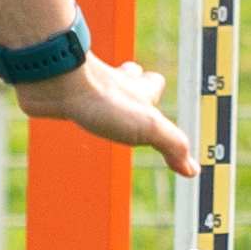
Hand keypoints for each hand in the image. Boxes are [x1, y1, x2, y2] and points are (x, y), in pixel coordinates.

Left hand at [15, 54, 194, 177]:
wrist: (57, 81)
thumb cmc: (102, 100)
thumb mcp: (148, 127)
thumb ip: (172, 146)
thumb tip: (193, 171)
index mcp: (135, 90)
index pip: (152, 83)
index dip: (154, 88)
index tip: (157, 94)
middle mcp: (111, 84)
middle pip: (124, 78)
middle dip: (129, 86)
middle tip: (128, 99)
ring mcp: (83, 87)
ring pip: (93, 87)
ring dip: (96, 95)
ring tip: (95, 109)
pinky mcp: (58, 92)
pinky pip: (64, 93)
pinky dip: (65, 99)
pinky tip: (62, 108)